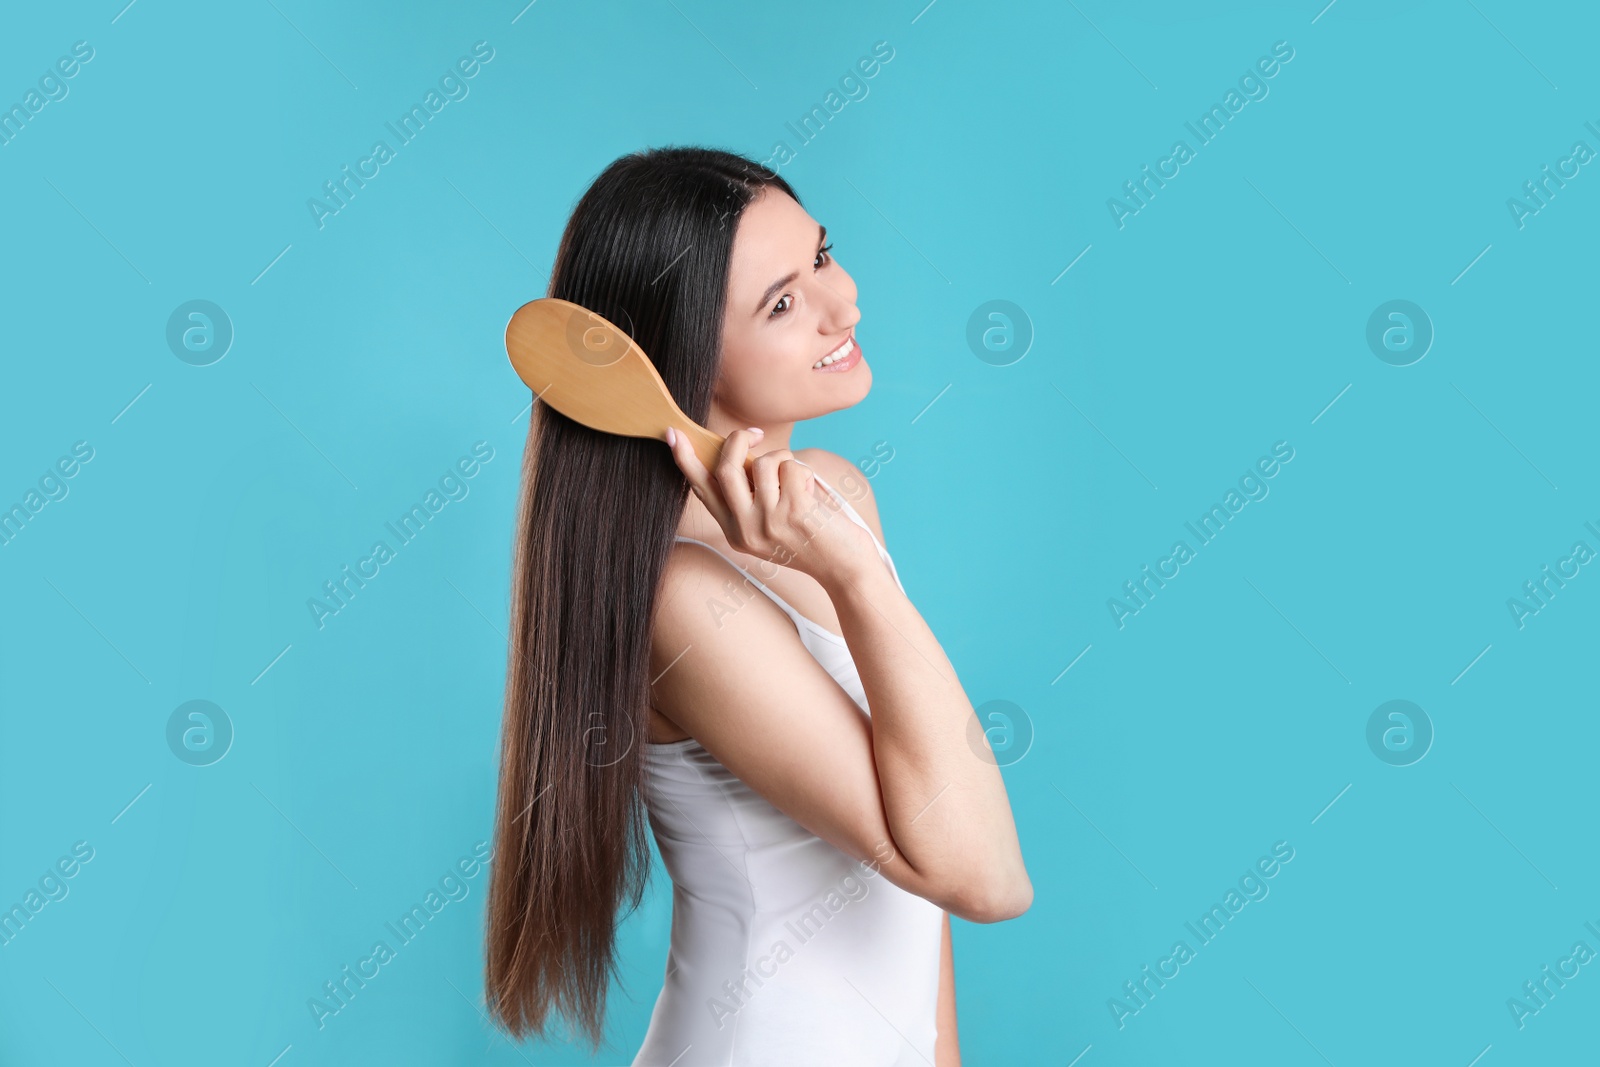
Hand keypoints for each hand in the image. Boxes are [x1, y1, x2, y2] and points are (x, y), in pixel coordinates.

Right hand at [666, 426, 877, 586]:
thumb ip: (753, 498)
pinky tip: (813, 493)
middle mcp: (746, 530)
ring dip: (784, 459)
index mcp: (736, 533)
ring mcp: (769, 522)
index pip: (704, 491)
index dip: (687, 461)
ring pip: (764, 464)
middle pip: (726, 469)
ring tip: (799, 481)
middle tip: (755, 434)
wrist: (846, 569)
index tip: (673, 435)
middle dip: (738, 441)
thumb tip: (742, 455)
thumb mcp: (772, 526)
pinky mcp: (793, 512)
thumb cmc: (813, 540)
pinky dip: (803, 471)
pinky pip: (790, 468)